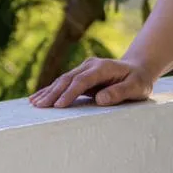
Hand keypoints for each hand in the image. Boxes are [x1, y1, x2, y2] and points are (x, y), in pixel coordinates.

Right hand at [29, 56, 155, 107]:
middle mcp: (90, 65)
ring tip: (34, 103)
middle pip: (68, 79)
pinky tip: (37, 97)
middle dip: (53, 93)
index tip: (59, 105)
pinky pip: (63, 83)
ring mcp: (84, 69)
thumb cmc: (138, 80)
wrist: (137, 69)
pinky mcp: (80, 75)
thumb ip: (120, 92)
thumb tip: (100, 99)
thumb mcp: (136, 87)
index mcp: (102, 67)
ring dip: (48, 92)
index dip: (70, 93)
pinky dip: (50, 90)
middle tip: (40, 106)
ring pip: (62, 80)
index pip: (82, 80)